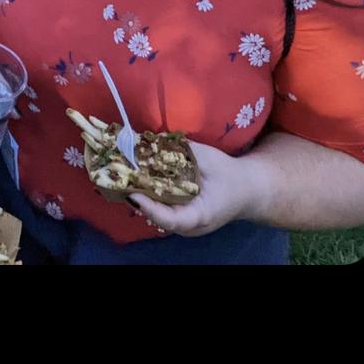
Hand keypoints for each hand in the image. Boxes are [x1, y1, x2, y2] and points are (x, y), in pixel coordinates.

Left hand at [129, 140, 260, 237]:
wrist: (247, 189)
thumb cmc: (230, 176)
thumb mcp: (210, 160)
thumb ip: (185, 151)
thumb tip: (158, 139)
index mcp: (200, 215)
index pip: (171, 220)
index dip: (150, 207)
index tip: (133, 193)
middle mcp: (188, 225)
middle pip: (156, 217)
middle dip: (136, 198)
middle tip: (116, 179)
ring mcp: (182, 223)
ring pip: (155, 212)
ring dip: (137, 194)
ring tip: (117, 176)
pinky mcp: (179, 215)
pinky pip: (159, 207)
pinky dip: (146, 193)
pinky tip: (131, 177)